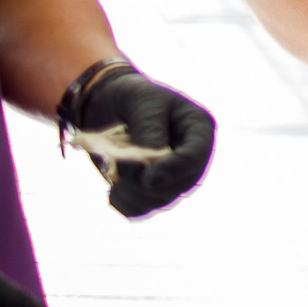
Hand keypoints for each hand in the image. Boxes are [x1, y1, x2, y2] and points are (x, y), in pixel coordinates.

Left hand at [57, 60, 217, 217]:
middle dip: (146, 184)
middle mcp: (191, 157)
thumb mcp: (142, 102)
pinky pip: (141, 210)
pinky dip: (124, 204)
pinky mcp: (152, 190)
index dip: (174, 170)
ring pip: (160, 201)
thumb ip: (148, 133)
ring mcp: (173, 176)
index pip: (195, 156)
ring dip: (132, 195)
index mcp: (198, 129)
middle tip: (117, 169)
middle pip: (179, 185)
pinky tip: (113, 191)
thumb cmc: (131, 96)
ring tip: (112, 175)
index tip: (146, 178)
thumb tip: (148, 172)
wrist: (108, 102)